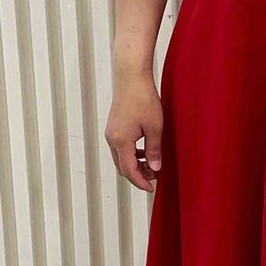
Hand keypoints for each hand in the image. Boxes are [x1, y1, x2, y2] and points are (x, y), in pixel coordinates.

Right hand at [104, 71, 162, 192]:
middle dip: (138, 175)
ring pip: (121, 158)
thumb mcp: (155, 127)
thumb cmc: (143, 99)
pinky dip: (132, 154)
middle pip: (122, 167)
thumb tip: (155, 167)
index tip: (151, 189)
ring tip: (153, 164)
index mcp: (120, 141)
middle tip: (155, 177)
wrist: (131, 77)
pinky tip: (145, 151)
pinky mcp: (114, 127)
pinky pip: (121, 148)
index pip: (129, 171)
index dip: (140, 182)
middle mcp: (112, 139)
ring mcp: (111, 133)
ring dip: (135, 165)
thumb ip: (154, 150)